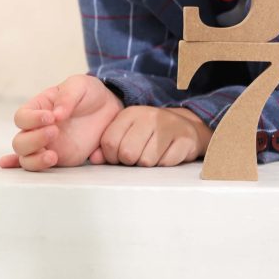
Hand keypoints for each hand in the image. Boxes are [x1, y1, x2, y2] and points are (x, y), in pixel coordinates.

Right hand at [0, 74, 122, 171]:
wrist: (108, 108)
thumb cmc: (88, 93)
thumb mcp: (79, 85)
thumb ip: (67, 97)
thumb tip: (57, 114)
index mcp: (39, 108)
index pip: (22, 117)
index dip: (32, 119)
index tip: (51, 118)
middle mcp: (37, 128)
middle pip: (20, 142)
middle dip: (34, 140)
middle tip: (54, 132)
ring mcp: (47, 146)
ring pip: (26, 159)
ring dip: (35, 159)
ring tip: (53, 156)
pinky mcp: (59, 158)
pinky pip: (39, 167)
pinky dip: (28, 170)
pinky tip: (19, 169)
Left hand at [94, 106, 212, 166]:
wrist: (184, 127)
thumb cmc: (150, 133)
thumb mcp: (127, 133)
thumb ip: (108, 145)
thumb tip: (94, 159)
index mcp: (130, 114)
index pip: (109, 142)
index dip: (112, 157)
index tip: (119, 156)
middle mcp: (148, 116)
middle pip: (127, 153)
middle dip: (130, 162)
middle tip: (137, 156)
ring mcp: (168, 126)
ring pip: (146, 161)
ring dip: (148, 164)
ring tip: (153, 154)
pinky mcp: (184, 139)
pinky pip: (166, 163)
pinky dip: (164, 164)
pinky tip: (166, 153)